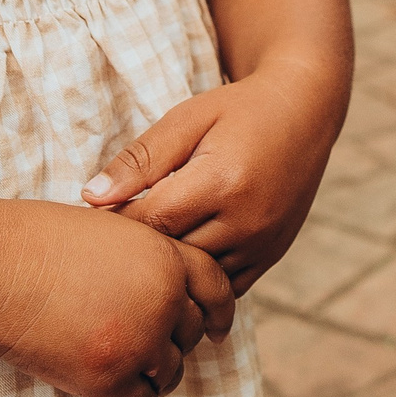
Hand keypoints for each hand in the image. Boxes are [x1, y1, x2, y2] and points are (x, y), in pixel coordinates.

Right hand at [0, 198, 235, 396]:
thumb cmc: (39, 242)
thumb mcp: (111, 228)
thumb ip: (149, 256)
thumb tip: (176, 288)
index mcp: (164, 256)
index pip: (216, 288)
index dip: (219, 310)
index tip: (218, 327)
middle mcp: (161, 300)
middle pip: (192, 333)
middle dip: (173, 337)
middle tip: (143, 337)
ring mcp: (137, 342)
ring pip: (171, 371)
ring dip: (153, 369)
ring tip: (121, 357)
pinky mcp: (107, 380)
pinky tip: (113, 383)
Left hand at [82, 66, 344, 294]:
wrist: (303, 112)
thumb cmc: (237, 110)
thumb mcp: (187, 119)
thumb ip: (141, 159)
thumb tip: (92, 198)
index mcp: (221, 181)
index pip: (152, 221)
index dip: (118, 222)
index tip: (96, 218)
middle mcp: (246, 220)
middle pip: (173, 255)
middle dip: (139, 249)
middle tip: (111, 242)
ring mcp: (262, 243)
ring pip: (198, 277)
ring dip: (169, 268)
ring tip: (143, 253)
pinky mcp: (271, 255)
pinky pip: (226, 286)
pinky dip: (200, 277)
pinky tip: (181, 258)